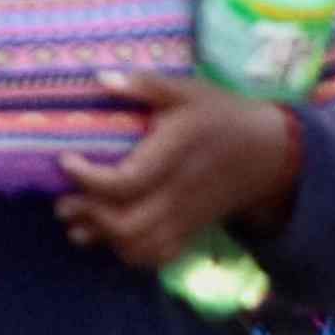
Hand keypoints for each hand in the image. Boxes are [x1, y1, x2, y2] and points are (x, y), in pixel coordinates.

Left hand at [55, 70, 301, 268]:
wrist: (271, 153)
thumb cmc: (223, 116)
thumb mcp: (189, 91)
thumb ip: (146, 85)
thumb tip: (100, 79)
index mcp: (175, 156)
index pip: (127, 181)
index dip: (89, 178)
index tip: (66, 161)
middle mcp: (179, 193)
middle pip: (128, 224)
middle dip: (89, 217)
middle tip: (63, 203)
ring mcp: (187, 216)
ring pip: (142, 246)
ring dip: (105, 239)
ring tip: (77, 224)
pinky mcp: (193, 228)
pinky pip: (160, 255)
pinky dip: (131, 254)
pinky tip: (110, 239)